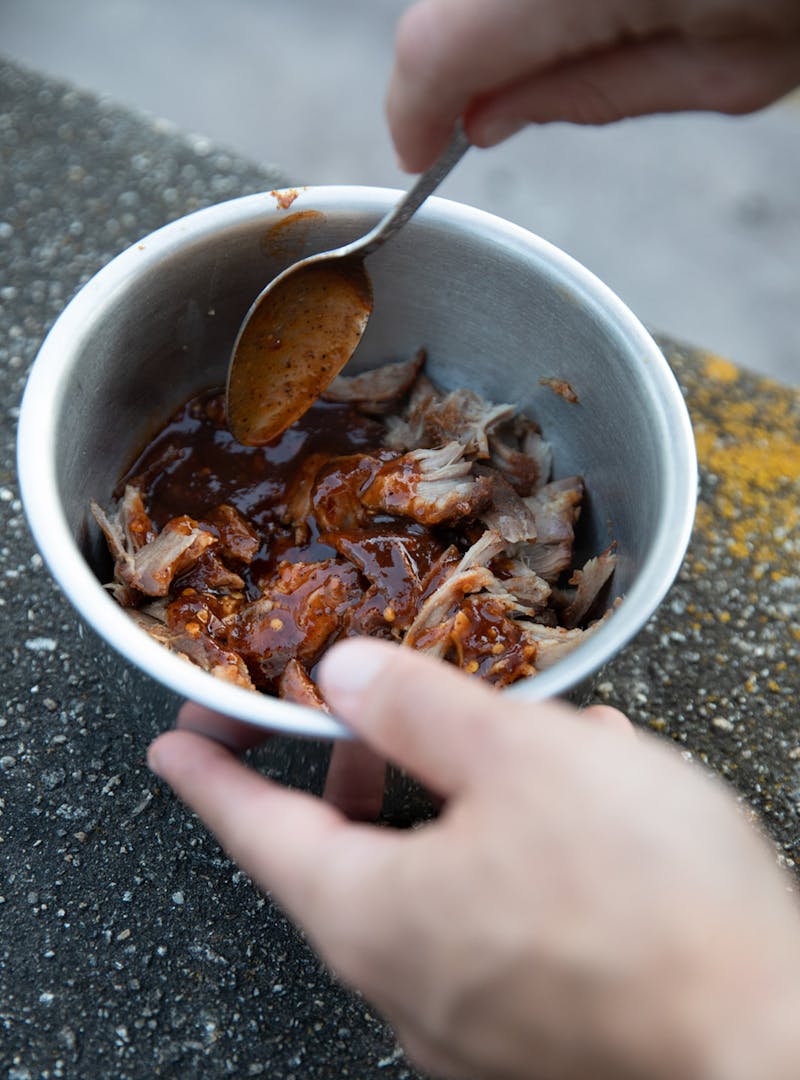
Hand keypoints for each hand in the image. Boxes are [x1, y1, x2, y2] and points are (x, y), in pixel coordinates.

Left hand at [149, 640, 799, 1079]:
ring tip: (478, 741)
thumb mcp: (519, 759)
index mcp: (374, 916)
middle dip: (338, 776)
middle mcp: (407, 986)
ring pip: (421, 884)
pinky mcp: (536, 1030)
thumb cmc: (648, 903)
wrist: (774, 1049)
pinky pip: (489, 922)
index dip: (210, 775)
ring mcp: (471, 1020)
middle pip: (337, 861)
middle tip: (342, 721)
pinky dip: (502, 848)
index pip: (254, 831)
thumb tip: (344, 677)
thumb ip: (416, 708)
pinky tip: (571, 802)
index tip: (173, 743)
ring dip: (436, 801)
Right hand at [387, 0, 799, 168]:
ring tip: (588, 35)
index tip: (422, 155)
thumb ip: (588, 95)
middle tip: (500, 111)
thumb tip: (486, 120)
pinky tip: (599, 6)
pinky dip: (533, 1)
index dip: (413, 112)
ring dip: (502, 22)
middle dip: (461, 63)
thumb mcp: (727, 69)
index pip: (435, 47)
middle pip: (449, 7)